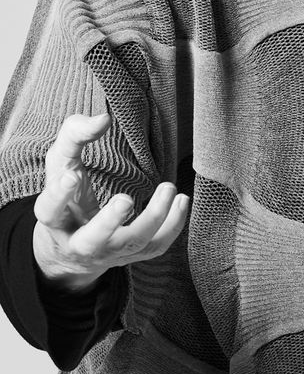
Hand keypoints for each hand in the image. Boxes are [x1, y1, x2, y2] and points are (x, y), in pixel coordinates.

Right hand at [33, 113, 188, 292]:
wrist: (73, 239)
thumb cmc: (70, 189)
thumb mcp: (62, 162)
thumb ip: (75, 135)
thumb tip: (104, 119)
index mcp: (56, 219)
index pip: (51, 210)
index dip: (60, 194)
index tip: (73, 174)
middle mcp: (79, 242)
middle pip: (93, 240)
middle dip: (109, 222)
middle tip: (125, 200)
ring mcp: (108, 253)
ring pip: (131, 243)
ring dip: (153, 217)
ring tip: (168, 187)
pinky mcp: (131, 255)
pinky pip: (155, 247)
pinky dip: (173, 226)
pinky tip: (182, 200)